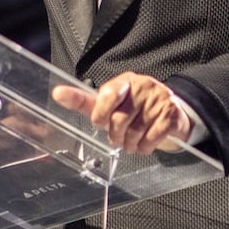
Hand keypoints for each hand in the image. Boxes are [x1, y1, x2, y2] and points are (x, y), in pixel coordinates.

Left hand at [51, 72, 192, 153]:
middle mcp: (142, 86)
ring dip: (131, 144)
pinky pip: (152, 137)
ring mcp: (159, 98)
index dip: (101, 116)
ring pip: (135, 132)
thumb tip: (58, 93)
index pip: (106, 96)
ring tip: (133, 142)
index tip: (103, 122)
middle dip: (116, 136)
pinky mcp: (171, 113)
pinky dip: (146, 147)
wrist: (171, 113)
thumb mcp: (111, 103)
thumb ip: (85, 101)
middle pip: (119, 120)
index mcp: (124, 82)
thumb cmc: (135, 109)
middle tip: (119, 137)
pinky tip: (146, 143)